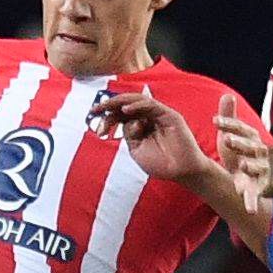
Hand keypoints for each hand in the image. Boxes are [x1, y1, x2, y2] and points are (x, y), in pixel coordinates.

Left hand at [87, 88, 211, 183]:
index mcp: (140, 124)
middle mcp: (148, 117)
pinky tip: (125, 111)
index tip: (91, 116)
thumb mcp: (136, 149)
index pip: (121, 113)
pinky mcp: (169, 115)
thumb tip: (125, 119)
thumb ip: (129, 134)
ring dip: (120, 102)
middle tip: (95, 109)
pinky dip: (137, 106)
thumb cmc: (161, 163)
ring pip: (138, 101)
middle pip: (127, 104)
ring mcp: (159, 114)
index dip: (106, 113)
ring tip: (107, 107)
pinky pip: (151, 105)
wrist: (180, 172)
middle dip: (110, 104)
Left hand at [213, 100, 272, 211]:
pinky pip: (256, 195)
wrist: (259, 177)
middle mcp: (259, 153)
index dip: (229, 125)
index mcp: (252, 139)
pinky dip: (253, 202)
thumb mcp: (234, 136)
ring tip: (242, 165)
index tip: (213, 120)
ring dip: (250, 166)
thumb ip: (230, 118)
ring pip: (255, 167)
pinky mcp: (259, 188)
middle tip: (226, 139)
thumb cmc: (242, 153)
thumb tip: (227, 94)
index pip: (242, 129)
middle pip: (250, 146)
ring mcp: (260, 171)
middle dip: (240, 143)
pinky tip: (250, 209)